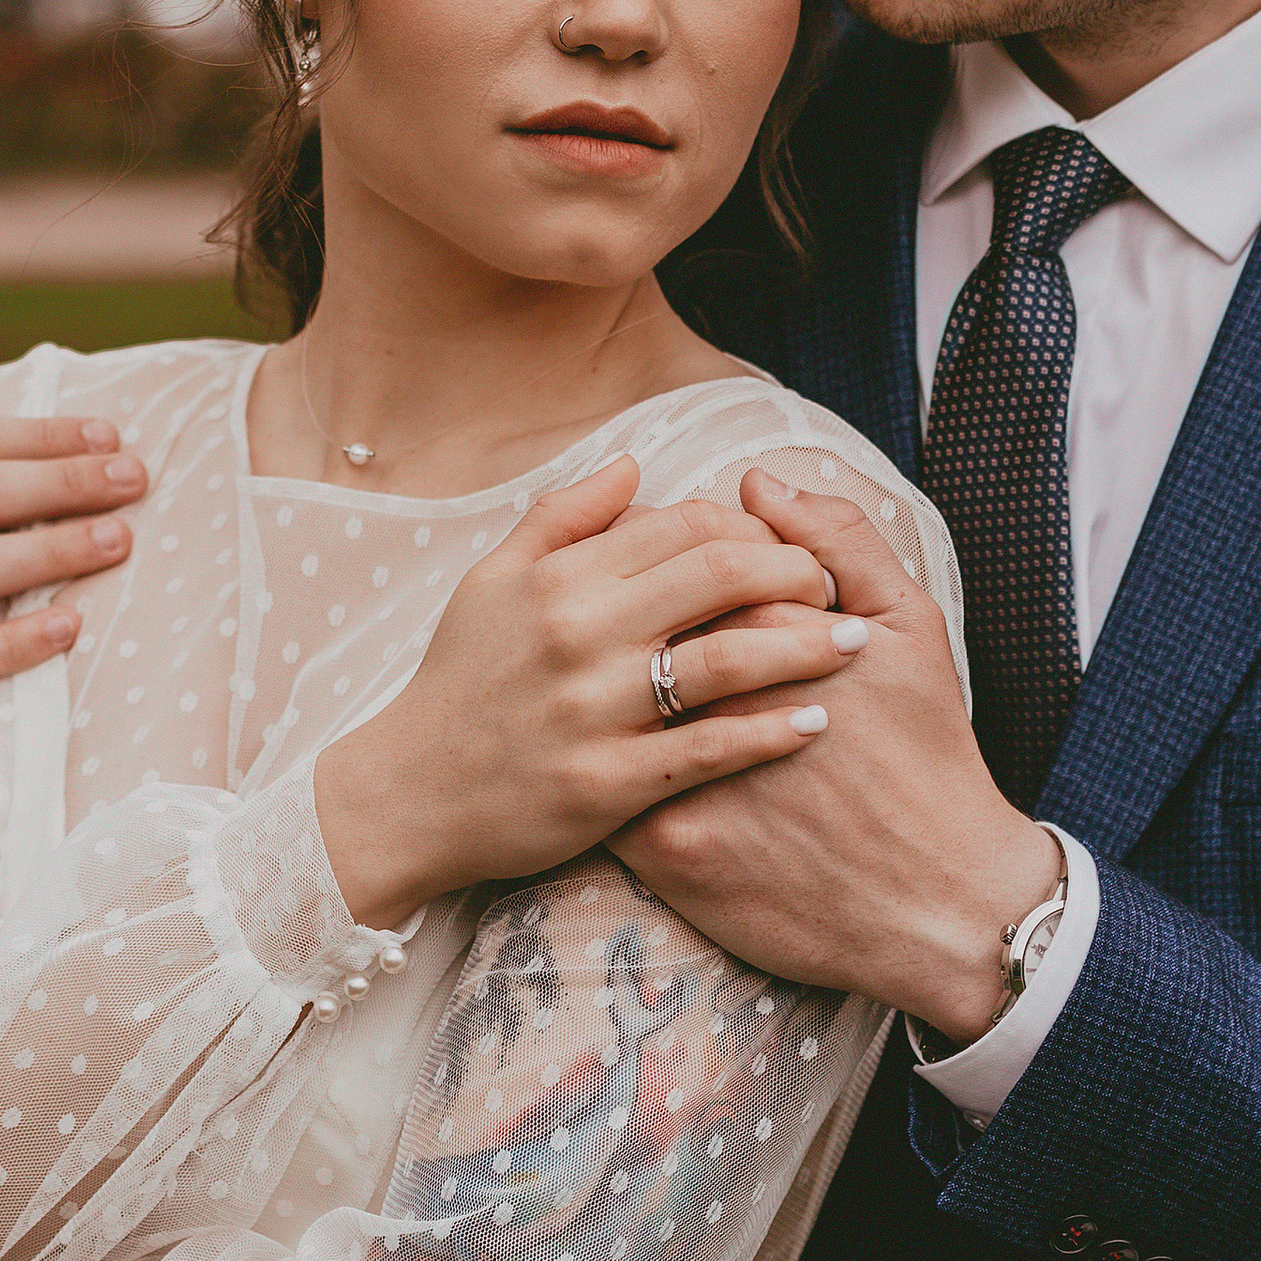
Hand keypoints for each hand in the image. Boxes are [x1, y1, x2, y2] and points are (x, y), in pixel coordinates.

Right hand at [312, 456, 870, 925]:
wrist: (406, 796)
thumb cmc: (459, 681)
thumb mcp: (492, 580)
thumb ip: (563, 515)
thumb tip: (635, 463)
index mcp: (560, 576)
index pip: (684, 524)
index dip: (750, 527)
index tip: (786, 544)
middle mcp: (579, 634)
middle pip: (721, 575)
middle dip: (796, 572)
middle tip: (836, 588)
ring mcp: (594, 711)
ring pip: (727, 659)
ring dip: (804, 646)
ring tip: (853, 644)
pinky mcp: (606, 785)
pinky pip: (707, 750)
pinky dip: (769, 733)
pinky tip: (813, 722)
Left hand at [613, 468, 1060, 1037]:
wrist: (941, 902)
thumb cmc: (927, 756)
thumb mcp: (911, 628)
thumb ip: (839, 539)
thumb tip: (757, 480)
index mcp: (767, 628)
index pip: (674, 561)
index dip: (661, 556)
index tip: (668, 568)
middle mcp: (715, 695)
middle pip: (627, 627)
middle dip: (621, 618)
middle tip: (636, 629)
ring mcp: (683, 775)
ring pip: (605, 707)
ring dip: (601, 690)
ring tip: (617, 688)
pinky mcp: (667, 850)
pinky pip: (603, 788)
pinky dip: (603, 765)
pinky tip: (618, 759)